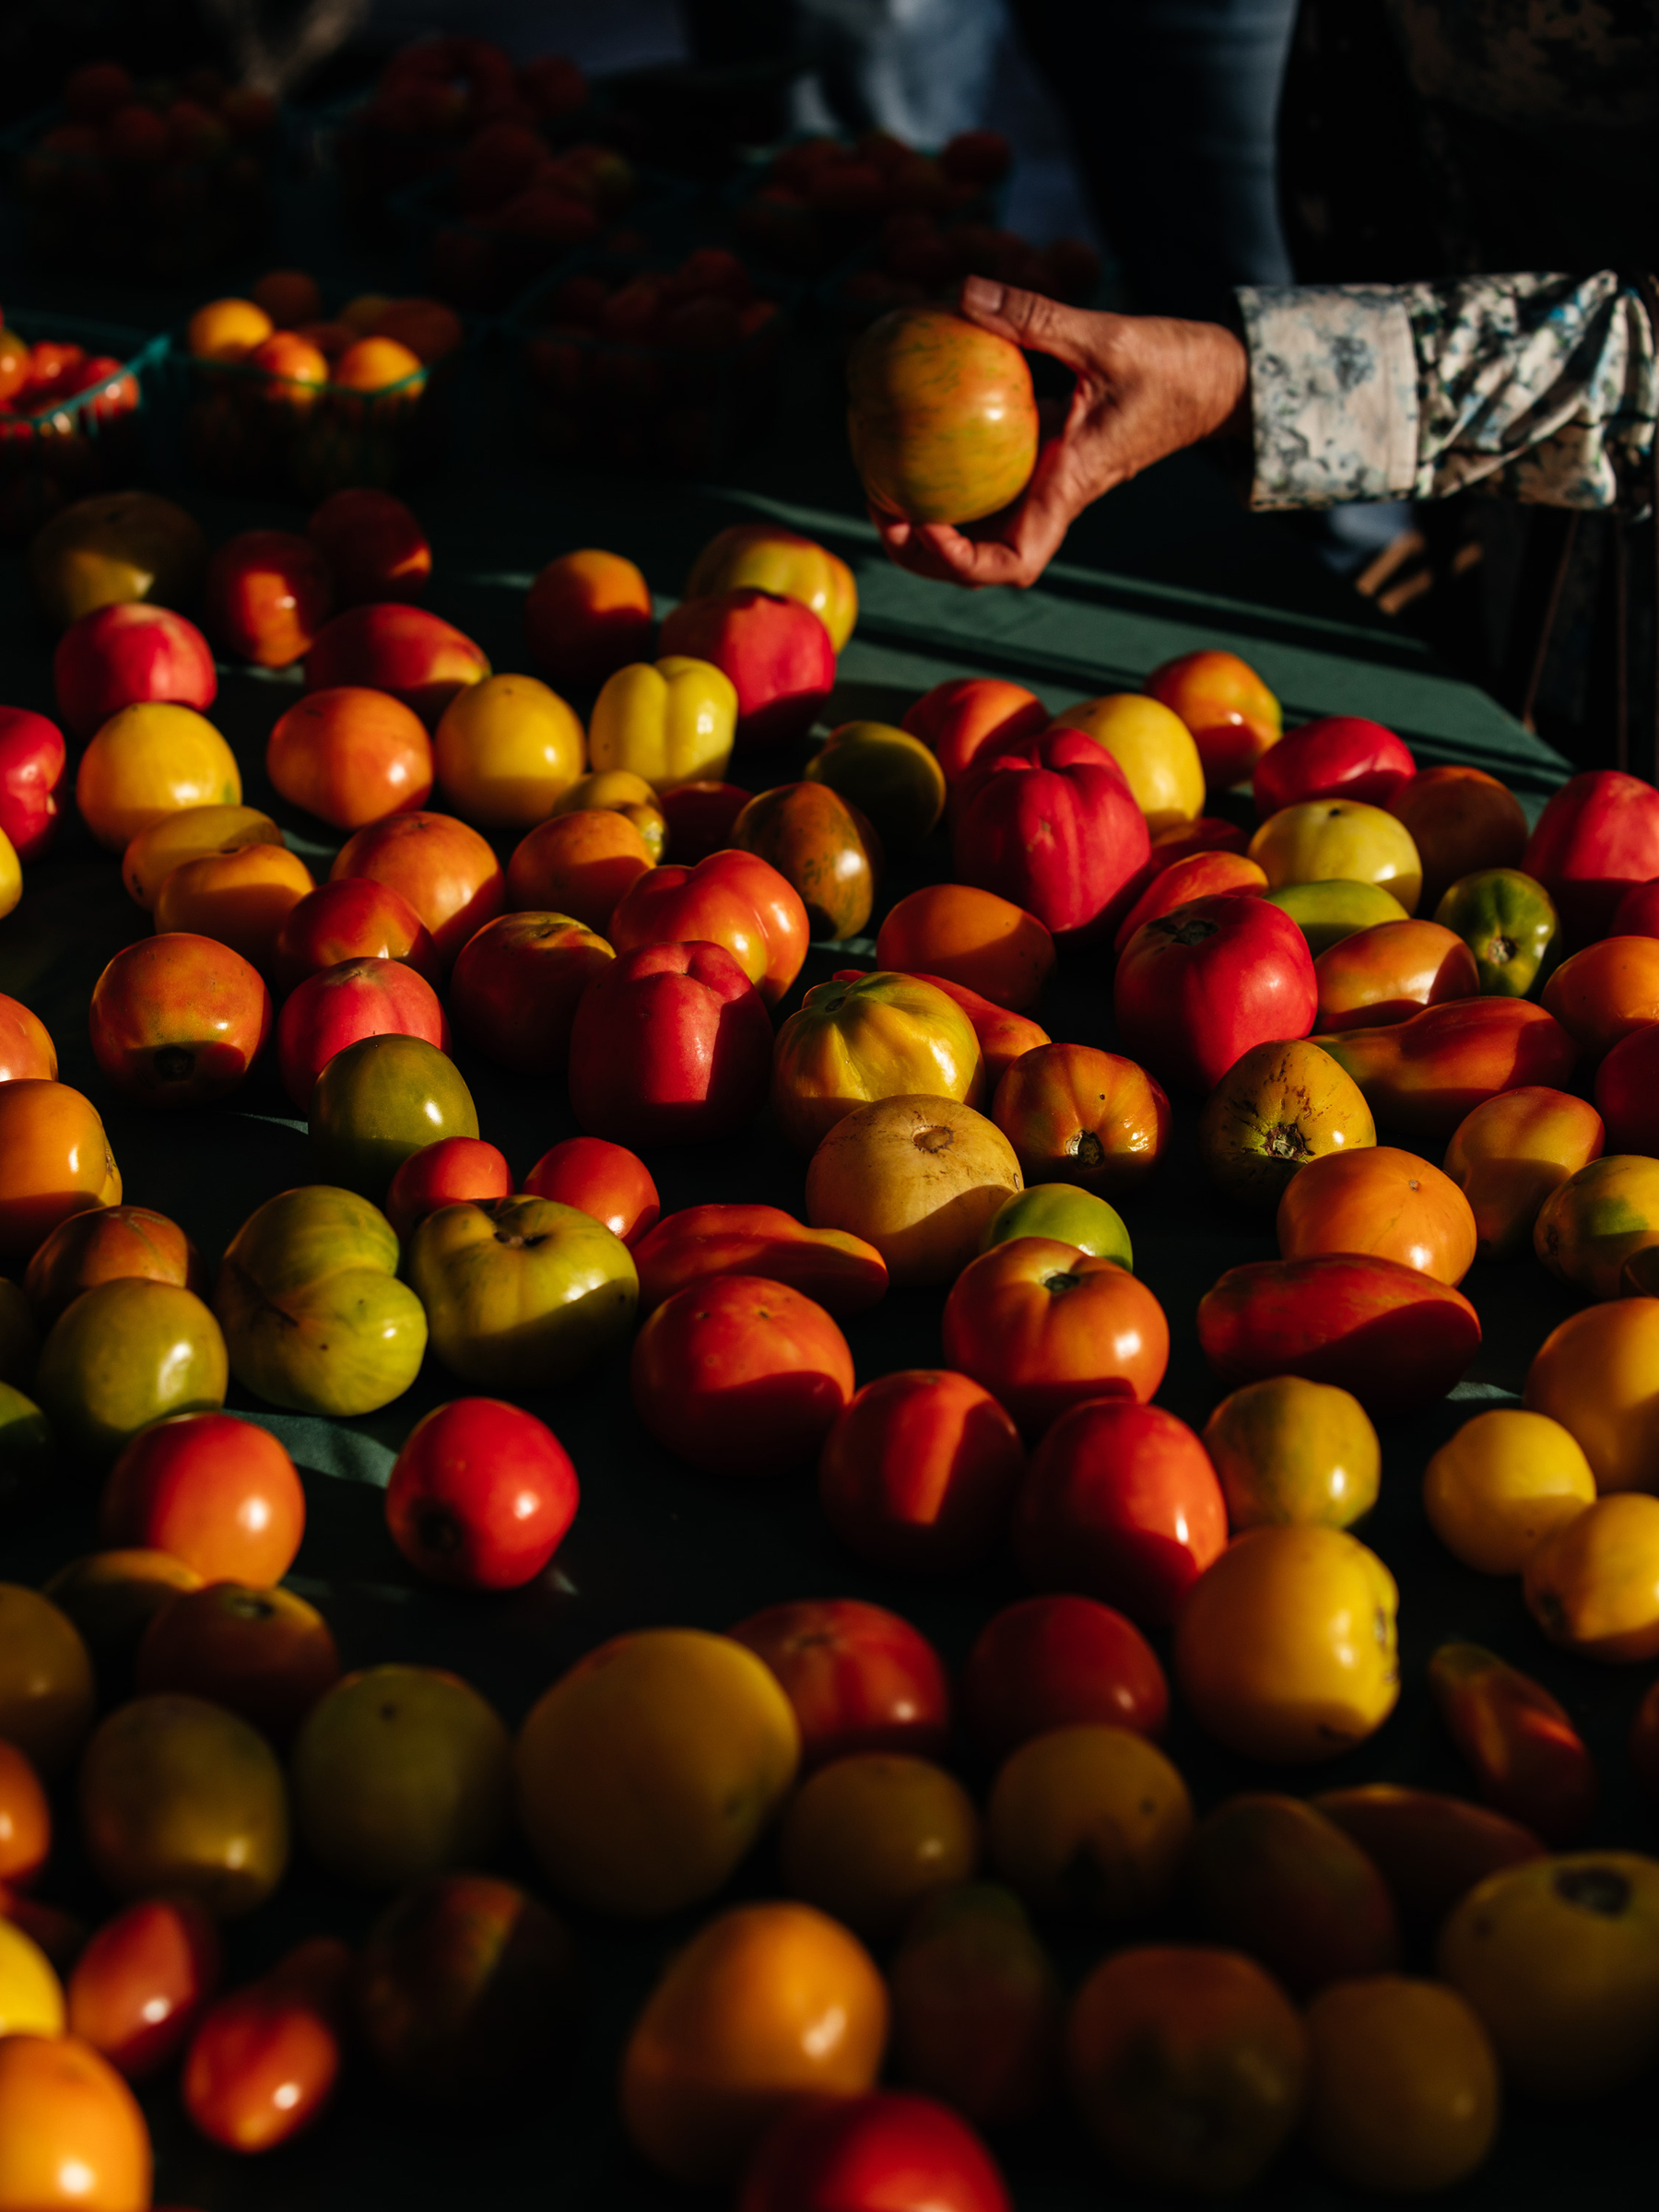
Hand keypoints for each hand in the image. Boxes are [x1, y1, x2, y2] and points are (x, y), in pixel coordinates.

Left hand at [872, 275, 1251, 589]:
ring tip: (880, 483)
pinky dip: (951, 477)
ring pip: (980, 532)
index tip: (924, 524)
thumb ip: (1035, 317)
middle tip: (878, 506)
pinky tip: (916, 440)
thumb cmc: (1175, 366)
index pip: (1014, 561)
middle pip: (981, 563)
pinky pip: (989, 484)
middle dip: (924, 554)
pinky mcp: (1047, 462)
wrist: (1217, 381)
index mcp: (1069, 487)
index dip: (962, 561)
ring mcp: (1048, 486)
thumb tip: (962, 292)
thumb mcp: (1106, 334)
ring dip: (930, 526)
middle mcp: (1053, 498)